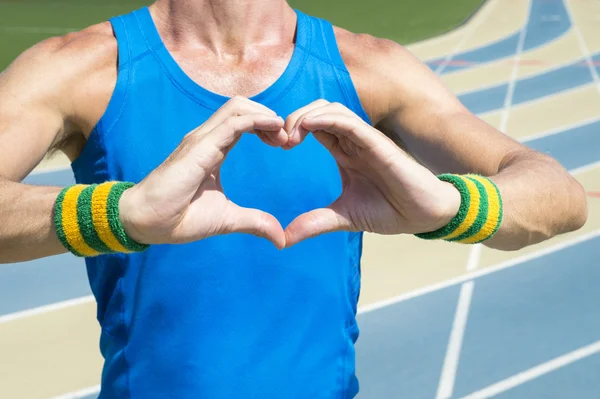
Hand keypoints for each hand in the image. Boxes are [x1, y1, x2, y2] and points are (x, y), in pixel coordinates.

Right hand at [119, 97, 287, 248]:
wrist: (147, 223)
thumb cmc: (179, 218)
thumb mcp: (227, 219)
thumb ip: (255, 222)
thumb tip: (280, 238)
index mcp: (213, 149)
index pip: (243, 122)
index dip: (266, 126)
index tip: (283, 144)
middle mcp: (206, 139)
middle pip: (242, 106)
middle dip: (268, 115)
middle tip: (286, 138)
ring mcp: (201, 140)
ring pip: (238, 107)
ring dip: (265, 115)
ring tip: (282, 134)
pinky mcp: (199, 148)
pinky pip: (233, 123)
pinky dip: (256, 120)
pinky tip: (274, 129)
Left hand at [283, 100, 460, 245]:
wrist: (423, 215)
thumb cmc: (389, 211)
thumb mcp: (343, 217)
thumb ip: (314, 223)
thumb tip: (283, 239)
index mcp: (344, 152)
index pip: (313, 127)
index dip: (292, 129)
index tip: (277, 146)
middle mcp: (352, 141)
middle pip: (318, 111)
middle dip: (293, 118)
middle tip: (280, 140)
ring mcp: (365, 140)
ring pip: (331, 109)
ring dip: (306, 115)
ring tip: (291, 135)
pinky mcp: (377, 143)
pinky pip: (349, 121)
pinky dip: (327, 118)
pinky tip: (309, 126)